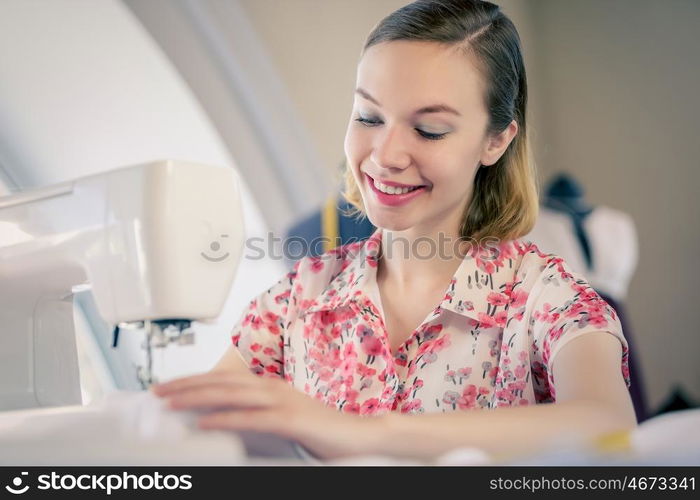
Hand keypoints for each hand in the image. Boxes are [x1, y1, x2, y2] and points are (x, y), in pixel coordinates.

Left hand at [150, 369, 382, 459]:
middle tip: (157, 392)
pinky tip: (205, 422)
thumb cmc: (321, 430)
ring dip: (198, 397)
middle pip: (222, 382)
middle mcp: (272, 388)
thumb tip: (221, 420)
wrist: (359, 435)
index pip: (224, 378)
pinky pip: (252, 418)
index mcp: (269, 385)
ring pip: (231, 395)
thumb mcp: (282, 418)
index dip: (194, 380)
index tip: (168, 387)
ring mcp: (282, 402)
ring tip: (170, 403)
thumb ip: (255, 415)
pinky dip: (226, 418)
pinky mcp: (291, 420)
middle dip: (187, 385)